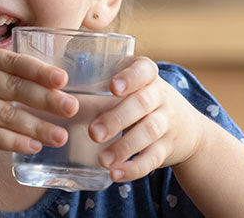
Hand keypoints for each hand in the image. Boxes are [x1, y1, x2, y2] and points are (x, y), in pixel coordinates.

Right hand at [0, 48, 79, 157]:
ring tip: (59, 136)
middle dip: (46, 99)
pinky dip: (14, 142)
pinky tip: (32, 146)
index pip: (12, 62)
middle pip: (13, 87)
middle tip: (71, 108)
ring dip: (36, 127)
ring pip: (5, 115)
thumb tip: (47, 87)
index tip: (63, 80)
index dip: (39, 70)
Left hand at [89, 57, 205, 181]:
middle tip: (93, 133)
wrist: (187, 129)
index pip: (144, 70)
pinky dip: (135, 168)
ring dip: (124, 147)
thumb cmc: (141, 101)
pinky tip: (116, 173)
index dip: (130, 78)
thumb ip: (99, 89)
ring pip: (149, 132)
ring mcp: (167, 122)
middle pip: (142, 104)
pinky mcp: (168, 148)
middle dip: (117, 118)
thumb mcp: (130, 88)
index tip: (112, 88)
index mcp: (147, 76)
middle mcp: (161, 96)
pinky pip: (154, 158)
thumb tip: (56, 98)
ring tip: (102, 159)